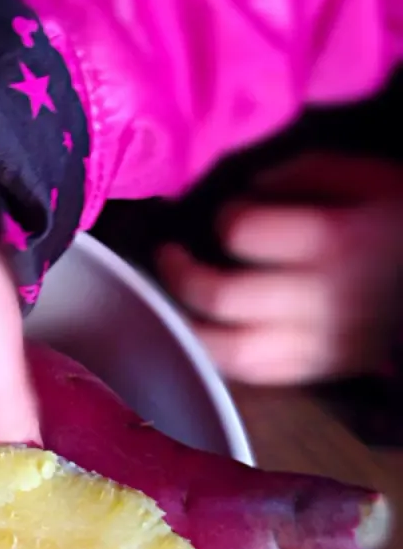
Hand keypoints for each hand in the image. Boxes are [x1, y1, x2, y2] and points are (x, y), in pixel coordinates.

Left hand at [157, 153, 402, 384]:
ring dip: (188, 326)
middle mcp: (321, 299)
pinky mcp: (321, 371)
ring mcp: (320, 344)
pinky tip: (210, 330)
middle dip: (179, 271)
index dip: (224, 216)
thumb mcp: (361, 174)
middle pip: (222, 296)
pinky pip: (256, 375)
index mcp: (333, 241)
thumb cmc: (399, 216)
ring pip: (230, 352)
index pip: (242, 231)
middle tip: (169, 254)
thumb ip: (297, 173)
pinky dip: (221, 355)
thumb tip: (245, 191)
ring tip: (176, 300)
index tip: (229, 211)